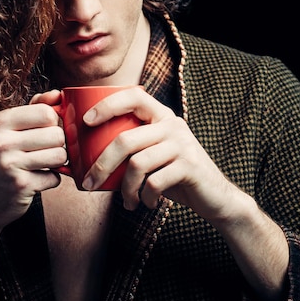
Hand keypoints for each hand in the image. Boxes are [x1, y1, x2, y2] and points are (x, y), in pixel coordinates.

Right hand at [0, 92, 65, 234]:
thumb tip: (58, 93)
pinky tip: (35, 181)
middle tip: (44, 153)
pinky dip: (49, 181)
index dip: (53, 123)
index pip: (46, 112)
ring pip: (60, 155)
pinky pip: (54, 177)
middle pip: (57, 134)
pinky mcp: (21, 184)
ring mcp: (10, 163)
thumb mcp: (9, 131)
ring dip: (56, 163)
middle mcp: (2, 140)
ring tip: (41, 165)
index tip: (45, 133)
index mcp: (0, 121)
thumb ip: (34, 109)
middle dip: (57, 145)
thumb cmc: (1, 161)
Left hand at [81, 86, 236, 216]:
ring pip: (137, 164)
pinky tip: (147, 203)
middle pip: (126, 140)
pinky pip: (154, 182)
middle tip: (90, 184)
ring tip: (127, 201)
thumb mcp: (154, 155)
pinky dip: (145, 197)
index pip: (134, 96)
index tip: (86, 120)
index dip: (108, 105)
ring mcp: (182, 144)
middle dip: (102, 165)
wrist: (216, 197)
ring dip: (126, 189)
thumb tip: (83, 157)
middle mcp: (173, 125)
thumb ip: (131, 149)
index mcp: (162, 116)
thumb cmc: (174, 176)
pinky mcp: (190, 166)